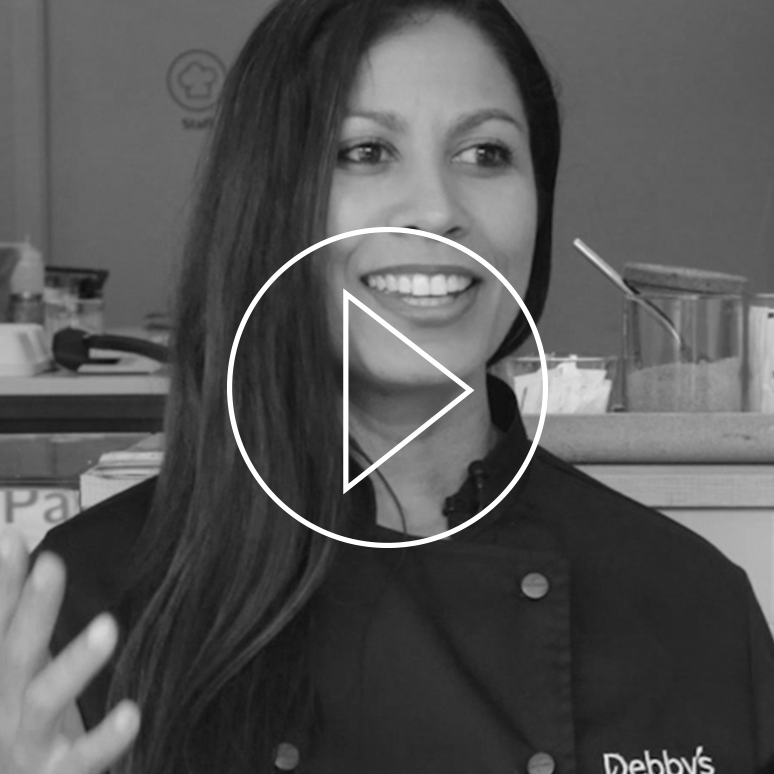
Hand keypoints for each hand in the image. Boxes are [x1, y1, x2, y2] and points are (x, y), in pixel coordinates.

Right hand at [0, 529, 139, 773]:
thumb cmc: (19, 732)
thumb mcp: (17, 676)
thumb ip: (18, 619)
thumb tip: (27, 552)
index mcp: (0, 677)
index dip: (3, 583)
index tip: (13, 537)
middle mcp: (3, 707)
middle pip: (13, 651)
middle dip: (31, 608)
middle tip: (51, 565)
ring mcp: (25, 745)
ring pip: (44, 701)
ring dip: (74, 663)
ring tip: (107, 627)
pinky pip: (81, 761)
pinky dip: (105, 741)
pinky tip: (133, 714)